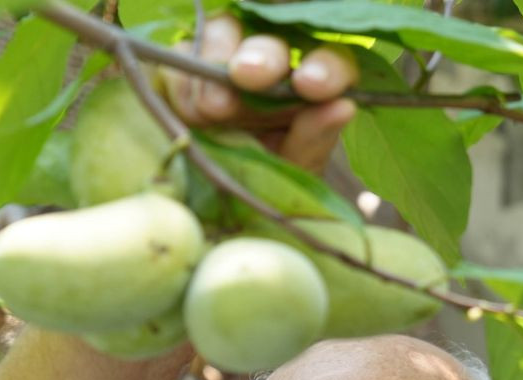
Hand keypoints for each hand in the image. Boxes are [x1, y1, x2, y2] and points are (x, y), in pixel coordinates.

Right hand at [159, 17, 358, 173]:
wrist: (215, 204)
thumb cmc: (269, 185)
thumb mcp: (295, 171)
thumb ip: (315, 139)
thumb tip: (342, 106)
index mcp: (311, 87)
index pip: (330, 62)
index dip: (325, 67)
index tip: (312, 84)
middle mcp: (271, 65)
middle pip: (271, 39)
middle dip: (263, 55)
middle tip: (248, 76)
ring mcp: (225, 61)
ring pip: (222, 32)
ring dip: (215, 64)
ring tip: (215, 110)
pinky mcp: (183, 69)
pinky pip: (180, 57)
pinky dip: (184, 82)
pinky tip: (193, 113)